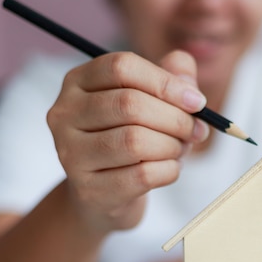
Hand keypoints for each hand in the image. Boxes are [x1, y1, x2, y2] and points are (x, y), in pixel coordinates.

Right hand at [47, 50, 209, 233]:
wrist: (104, 195)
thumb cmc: (130, 138)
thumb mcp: (151, 101)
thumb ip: (170, 76)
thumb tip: (185, 69)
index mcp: (78, 81)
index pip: (122, 67)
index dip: (166, 82)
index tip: (197, 102)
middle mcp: (65, 113)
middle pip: (129, 104)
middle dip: (175, 119)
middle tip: (196, 131)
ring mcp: (71, 153)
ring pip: (134, 141)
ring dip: (172, 146)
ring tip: (180, 149)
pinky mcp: (89, 189)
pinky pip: (141, 175)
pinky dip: (168, 170)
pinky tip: (171, 168)